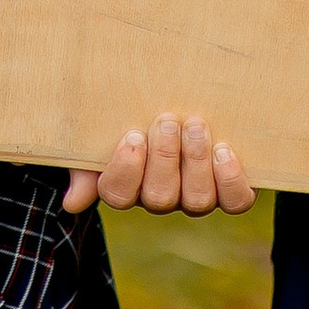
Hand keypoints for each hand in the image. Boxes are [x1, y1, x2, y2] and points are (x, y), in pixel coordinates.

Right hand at [65, 113, 250, 215]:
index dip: (126, 170)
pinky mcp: (229, 190)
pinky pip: (235, 202)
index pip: (118, 195)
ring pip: (197, 200)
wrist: (171, 104)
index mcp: (125, 186)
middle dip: (164, 157)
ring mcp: (195, 196)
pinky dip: (231, 179)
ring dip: (196, 160)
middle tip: (166, 120)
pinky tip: (225, 149)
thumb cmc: (128, 116)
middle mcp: (159, 198)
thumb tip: (73, 204)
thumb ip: (86, 166)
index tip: (132, 136)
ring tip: (195, 125)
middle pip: (159, 198)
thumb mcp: (100, 135)